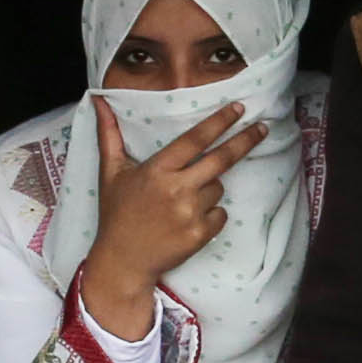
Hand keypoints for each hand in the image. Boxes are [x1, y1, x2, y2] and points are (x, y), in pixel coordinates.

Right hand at [82, 99, 264, 338]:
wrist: (123, 261)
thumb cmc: (117, 214)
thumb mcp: (110, 173)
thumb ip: (109, 135)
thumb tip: (98, 101)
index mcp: (156, 170)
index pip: (195, 140)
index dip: (219, 122)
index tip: (238, 108)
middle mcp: (176, 189)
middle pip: (220, 159)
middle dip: (245, 140)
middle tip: (263, 128)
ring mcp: (190, 213)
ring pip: (219, 187)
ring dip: (211, 187)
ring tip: (186, 199)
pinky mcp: (200, 235)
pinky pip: (220, 214)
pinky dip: (212, 213)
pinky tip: (191, 218)